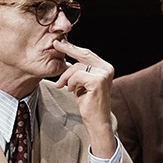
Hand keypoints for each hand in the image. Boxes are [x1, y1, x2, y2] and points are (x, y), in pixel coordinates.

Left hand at [52, 40, 116, 157]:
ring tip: (64, 86)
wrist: (97, 120)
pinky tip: (72, 91)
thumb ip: (79, 69)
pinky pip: (76, 75)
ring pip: (77, 66)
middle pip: (83, 55)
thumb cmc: (89, 102)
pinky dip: (71, 83)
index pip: (87, 53)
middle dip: (68, 49)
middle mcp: (107, 68)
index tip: (60, 42)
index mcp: (105, 67)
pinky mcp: (98, 81)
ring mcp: (104, 74)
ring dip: (66, 76)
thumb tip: (65, 52)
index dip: (73, 48)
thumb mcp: (82, 82)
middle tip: (56, 45)